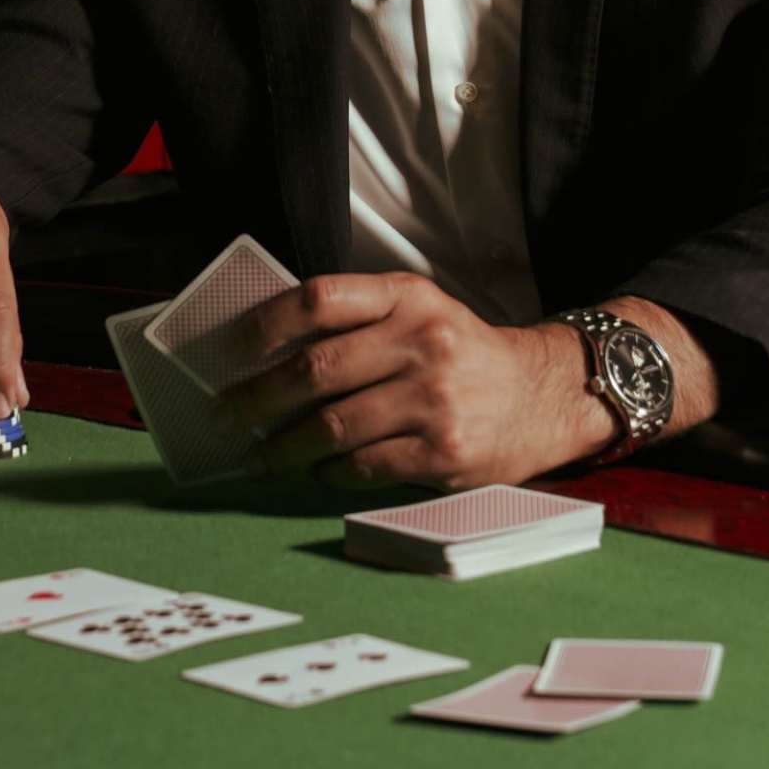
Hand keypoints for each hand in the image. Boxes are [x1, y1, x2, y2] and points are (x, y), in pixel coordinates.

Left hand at [210, 273, 611, 489]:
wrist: (543, 396)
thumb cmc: (463, 354)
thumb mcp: (420, 311)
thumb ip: (358, 320)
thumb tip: (266, 353)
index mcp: (408, 297)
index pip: (319, 299)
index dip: (264, 324)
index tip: (228, 350)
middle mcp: (422, 342)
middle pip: (314, 370)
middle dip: (256, 399)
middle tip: (225, 416)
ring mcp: (434, 399)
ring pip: (332, 427)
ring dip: (282, 446)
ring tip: (258, 454)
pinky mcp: (443, 452)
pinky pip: (363, 465)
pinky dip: (328, 471)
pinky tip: (316, 469)